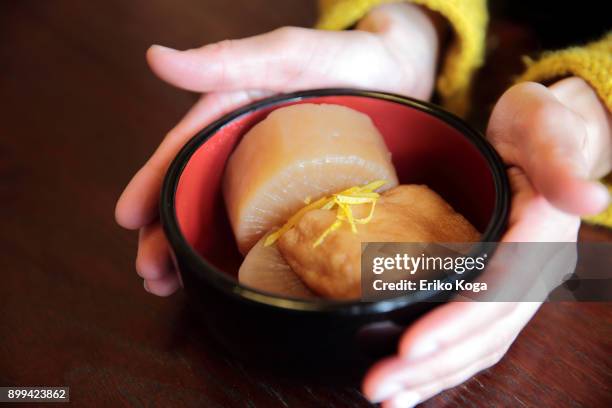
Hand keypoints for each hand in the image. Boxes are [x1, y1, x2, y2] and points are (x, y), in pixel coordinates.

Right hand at [115, 3, 440, 295]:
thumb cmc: (343, 58)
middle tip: (150, 274)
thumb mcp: (286, 56)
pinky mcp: (300, 189)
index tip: (128, 219)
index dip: (154, 184)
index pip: (184, 151)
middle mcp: (247, 147)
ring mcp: (273, 172)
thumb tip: (158, 58)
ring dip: (195, 249)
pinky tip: (226, 273)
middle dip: (166, 233)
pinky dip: (242, 249)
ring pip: (224, 213)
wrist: (398, 73)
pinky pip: (265, 222)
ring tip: (170, 285)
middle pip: (196, 192)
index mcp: (234, 114)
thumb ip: (228, 60)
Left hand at [363, 77, 610, 406]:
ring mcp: (518, 285)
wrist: (542, 135)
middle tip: (377, 388)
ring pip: (478, 343)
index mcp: (543, 238)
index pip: (499, 291)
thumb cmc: (538, 126)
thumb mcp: (547, 128)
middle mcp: (534, 272)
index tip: (412, 346)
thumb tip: (591, 197)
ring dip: (433, 375)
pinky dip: (444, 361)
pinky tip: (412, 379)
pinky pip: (473, 333)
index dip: (457, 322)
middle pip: (482, 330)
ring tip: (388, 398)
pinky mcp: (499, 286)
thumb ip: (562, 162)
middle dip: (431, 363)